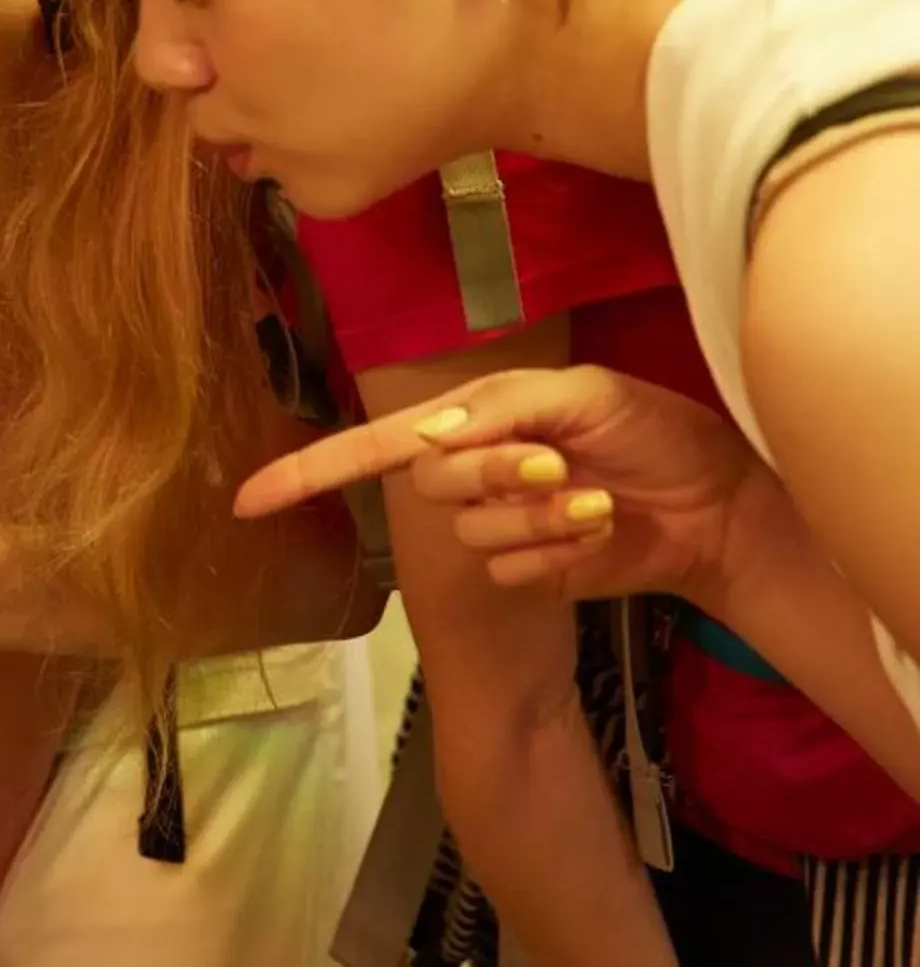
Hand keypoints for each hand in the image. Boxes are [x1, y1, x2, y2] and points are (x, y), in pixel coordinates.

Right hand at [234, 366, 761, 606]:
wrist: (719, 508)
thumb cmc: (657, 435)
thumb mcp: (586, 396)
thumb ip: (504, 407)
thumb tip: (429, 434)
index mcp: (473, 419)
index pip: (373, 445)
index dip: (308, 472)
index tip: (246, 501)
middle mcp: (471, 472)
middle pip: (432, 479)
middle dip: (496, 473)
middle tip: (561, 465)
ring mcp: (496, 525)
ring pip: (472, 530)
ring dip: (541, 517)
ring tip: (597, 504)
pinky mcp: (525, 570)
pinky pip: (508, 568)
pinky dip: (557, 550)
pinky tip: (598, 536)